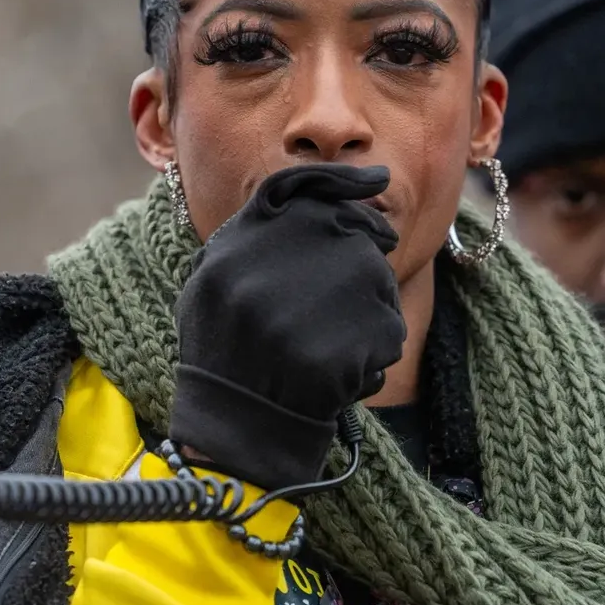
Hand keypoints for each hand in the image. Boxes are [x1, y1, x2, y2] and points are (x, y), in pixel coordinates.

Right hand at [170, 164, 405, 489]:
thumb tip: (360, 186)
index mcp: (243, 240)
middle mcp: (279, 263)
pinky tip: (340, 369)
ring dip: (368, 307)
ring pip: (377, 281)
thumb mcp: (216, 270)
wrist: (234, 422)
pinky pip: (387, 329)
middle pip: (352, 233)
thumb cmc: (225, 342)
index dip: (346, 183)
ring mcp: (318, 305)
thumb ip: (265, 219)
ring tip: (328, 340)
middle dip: (362, 255)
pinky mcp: (350, 346)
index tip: (380, 182)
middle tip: (343, 291)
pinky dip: (374, 348)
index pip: (308, 189)